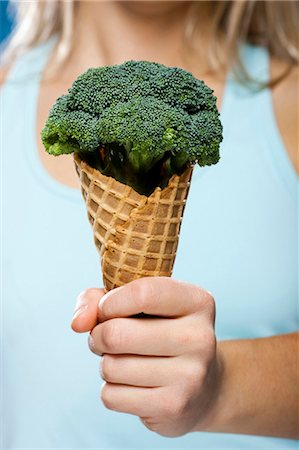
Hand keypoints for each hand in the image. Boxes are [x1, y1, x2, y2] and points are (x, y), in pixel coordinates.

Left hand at [71, 277, 220, 436]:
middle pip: (117, 334)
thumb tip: (77, 323)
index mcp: (197, 302)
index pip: (143, 293)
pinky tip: (133, 385)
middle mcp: (200, 337)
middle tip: (107, 338)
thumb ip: (98, 299)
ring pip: (111, 366)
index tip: (106, 309)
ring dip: (106, 363)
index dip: (110, 302)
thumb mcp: (136, 304)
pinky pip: (112, 396)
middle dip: (98, 336)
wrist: (202, 387)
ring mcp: (190, 375)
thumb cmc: (159, 332)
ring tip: (125, 361)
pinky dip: (111, 389)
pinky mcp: (173, 407)